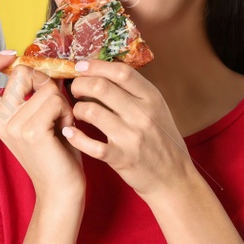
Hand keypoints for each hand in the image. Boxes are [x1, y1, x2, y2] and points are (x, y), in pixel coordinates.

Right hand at [0, 52, 82, 197]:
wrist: (61, 191)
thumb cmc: (56, 154)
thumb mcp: (40, 118)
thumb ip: (37, 94)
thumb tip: (47, 68)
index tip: (12, 58)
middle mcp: (0, 121)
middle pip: (20, 73)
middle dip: (45, 81)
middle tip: (56, 105)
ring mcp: (14, 126)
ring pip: (46, 87)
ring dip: (62, 102)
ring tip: (63, 124)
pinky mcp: (32, 132)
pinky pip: (55, 100)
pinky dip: (67, 112)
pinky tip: (66, 130)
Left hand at [63, 59, 191, 196]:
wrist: (173, 178)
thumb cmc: (162, 141)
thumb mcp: (157, 110)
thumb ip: (135, 92)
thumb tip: (104, 72)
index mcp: (152, 99)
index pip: (122, 72)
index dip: (97, 65)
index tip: (82, 65)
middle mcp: (142, 115)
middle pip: (101, 87)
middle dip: (80, 84)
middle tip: (74, 88)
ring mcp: (131, 137)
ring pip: (91, 112)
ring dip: (77, 109)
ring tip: (77, 112)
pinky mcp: (120, 158)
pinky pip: (90, 144)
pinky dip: (75, 137)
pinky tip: (70, 133)